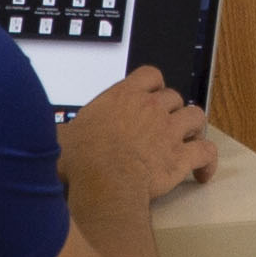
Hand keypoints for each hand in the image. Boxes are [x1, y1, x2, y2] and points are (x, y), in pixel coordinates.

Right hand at [63, 67, 214, 204]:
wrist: (103, 181)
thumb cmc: (80, 160)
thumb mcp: (61, 137)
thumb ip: (61, 131)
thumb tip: (47, 135)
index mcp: (123, 97)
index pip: (150, 75)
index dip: (154, 85)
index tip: (151, 95)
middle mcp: (151, 107)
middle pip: (174, 97)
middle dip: (172, 110)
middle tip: (165, 126)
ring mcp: (170, 130)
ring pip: (196, 117)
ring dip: (194, 128)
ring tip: (189, 139)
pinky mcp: (182, 156)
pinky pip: (206, 152)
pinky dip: (208, 161)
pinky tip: (202, 173)